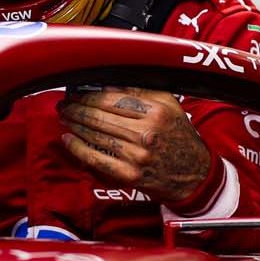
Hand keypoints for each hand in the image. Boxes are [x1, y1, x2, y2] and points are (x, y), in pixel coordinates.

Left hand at [58, 87, 212, 202]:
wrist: (195, 175)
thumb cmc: (181, 138)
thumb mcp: (170, 106)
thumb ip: (142, 92)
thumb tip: (109, 84)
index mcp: (156, 111)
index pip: (113, 99)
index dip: (89, 95)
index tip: (77, 93)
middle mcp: (146, 132)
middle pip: (100, 116)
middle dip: (77, 108)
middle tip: (64, 104)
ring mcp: (136, 155)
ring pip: (96, 135)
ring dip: (75, 125)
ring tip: (65, 118)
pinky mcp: (129, 174)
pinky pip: (97, 159)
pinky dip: (78, 148)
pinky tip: (68, 140)